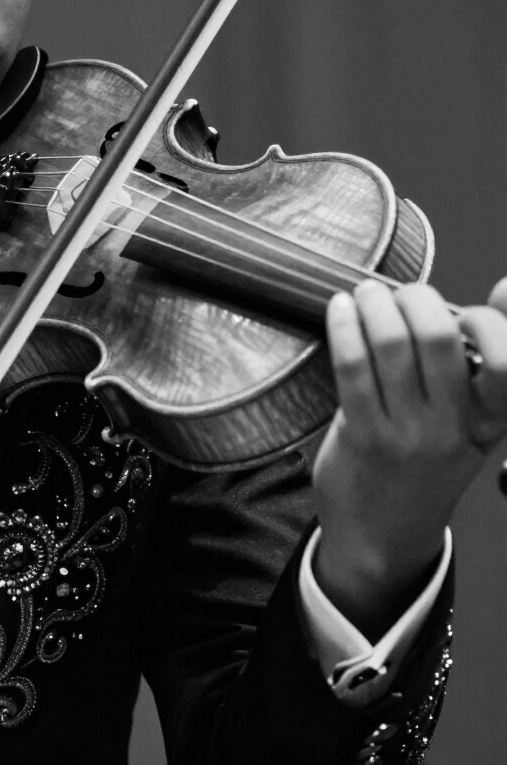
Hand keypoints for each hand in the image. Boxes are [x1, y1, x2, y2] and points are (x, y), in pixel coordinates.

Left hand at [312, 279, 506, 637]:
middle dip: (414, 297)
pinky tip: (339, 310)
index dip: (489, 321)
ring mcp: (407, 434)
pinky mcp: (362, 436)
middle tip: (399, 292)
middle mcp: (454, 428)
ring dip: (372, 305)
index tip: (465, 308)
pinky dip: (343, 327)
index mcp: (490, 421)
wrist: (383, 537)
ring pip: (390, 345)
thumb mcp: (467, 425)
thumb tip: (497, 294)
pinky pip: (351, 366)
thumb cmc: (421, 468)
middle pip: (437, 337)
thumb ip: (477, 368)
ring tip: (364, 294)